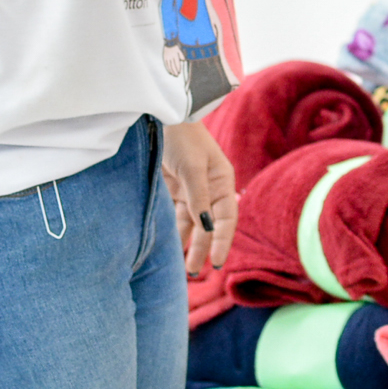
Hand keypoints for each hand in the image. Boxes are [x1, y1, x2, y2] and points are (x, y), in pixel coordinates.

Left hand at [160, 120, 237, 275]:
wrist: (162, 115)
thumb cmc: (183, 138)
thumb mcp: (192, 167)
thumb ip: (198, 198)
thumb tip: (207, 228)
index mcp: (222, 181)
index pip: (226, 218)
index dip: (222, 241)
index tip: (217, 263)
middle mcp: (210, 188)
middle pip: (208, 225)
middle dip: (202, 248)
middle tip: (193, 273)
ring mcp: (191, 189)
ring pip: (191, 222)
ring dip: (187, 242)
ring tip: (182, 267)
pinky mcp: (174, 188)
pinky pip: (176, 215)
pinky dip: (174, 230)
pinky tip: (170, 246)